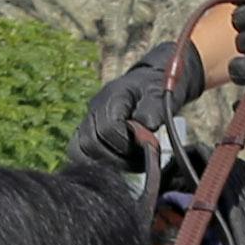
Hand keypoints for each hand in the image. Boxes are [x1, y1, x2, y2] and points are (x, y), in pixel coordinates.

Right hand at [70, 36, 202, 173]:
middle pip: (90, 143)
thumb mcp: (163, 94)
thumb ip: (153, 110)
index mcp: (112, 96)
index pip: (107, 128)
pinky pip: (83, 153)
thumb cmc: (157, 87)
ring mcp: (89, 120)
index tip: (146, 145)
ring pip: (82, 151)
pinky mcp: (89, 132)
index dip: (127, 142)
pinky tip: (123, 163)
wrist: (150, 81)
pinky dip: (101, 162)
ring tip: (133, 163)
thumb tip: (145, 128)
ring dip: (109, 163)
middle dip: (117, 157)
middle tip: (141, 159)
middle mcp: (94, 108)